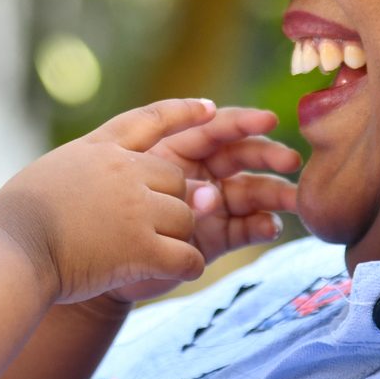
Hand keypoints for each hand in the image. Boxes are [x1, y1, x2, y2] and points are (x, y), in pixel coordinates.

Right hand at [0, 98, 220, 304]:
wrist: (10, 253)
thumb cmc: (16, 223)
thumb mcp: (51, 174)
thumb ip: (92, 172)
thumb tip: (131, 186)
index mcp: (99, 148)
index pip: (150, 120)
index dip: (183, 112)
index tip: (210, 109)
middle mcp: (124, 171)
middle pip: (176, 180)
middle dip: (170, 204)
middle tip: (146, 231)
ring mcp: (135, 208)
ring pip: (184, 218)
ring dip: (176, 238)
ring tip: (148, 256)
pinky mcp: (141, 247)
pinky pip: (186, 256)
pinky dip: (187, 266)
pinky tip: (178, 271)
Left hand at [91, 106, 298, 305]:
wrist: (87, 258)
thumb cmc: (98, 210)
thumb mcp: (125, 179)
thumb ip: (168, 178)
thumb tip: (213, 195)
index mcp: (177, 148)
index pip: (214, 130)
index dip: (242, 122)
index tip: (269, 120)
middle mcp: (199, 172)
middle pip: (239, 157)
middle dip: (266, 156)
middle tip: (290, 161)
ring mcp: (209, 205)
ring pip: (249, 191)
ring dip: (273, 194)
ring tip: (292, 199)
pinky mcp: (214, 237)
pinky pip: (243, 227)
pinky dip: (259, 226)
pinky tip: (271, 226)